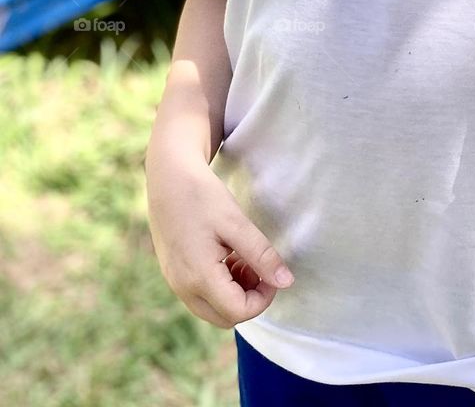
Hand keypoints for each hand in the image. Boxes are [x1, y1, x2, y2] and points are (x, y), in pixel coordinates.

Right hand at [146, 151, 294, 328]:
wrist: (167, 177)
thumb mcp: (236, 223)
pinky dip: (220, 286)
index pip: (239, 311)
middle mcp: (184, 287)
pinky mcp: (174, 274)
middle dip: (249, 298)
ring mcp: (176, 282)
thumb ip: (262, 256)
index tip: (271, 269)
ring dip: (235, 293)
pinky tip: (227, 256)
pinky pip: (201, 296)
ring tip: (243, 257)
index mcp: (199, 277)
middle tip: (258, 265)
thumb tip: (287, 282)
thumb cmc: (202, 196)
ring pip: (213, 309)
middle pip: (226, 317)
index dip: (263, 297)